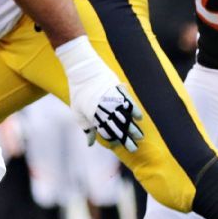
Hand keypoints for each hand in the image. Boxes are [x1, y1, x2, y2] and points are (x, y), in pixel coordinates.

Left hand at [56, 37, 144, 151]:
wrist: (83, 70)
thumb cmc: (78, 92)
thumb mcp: (78, 113)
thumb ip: (87, 129)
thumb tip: (90, 144)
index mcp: (94, 117)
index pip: (107, 133)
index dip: (113, 141)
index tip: (118, 145)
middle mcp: (105, 111)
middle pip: (118, 128)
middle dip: (127, 139)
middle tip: (134, 147)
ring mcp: (113, 101)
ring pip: (126, 118)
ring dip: (133, 128)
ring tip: (140, 136)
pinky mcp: (118, 91)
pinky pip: (129, 103)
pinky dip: (134, 110)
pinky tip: (139, 118)